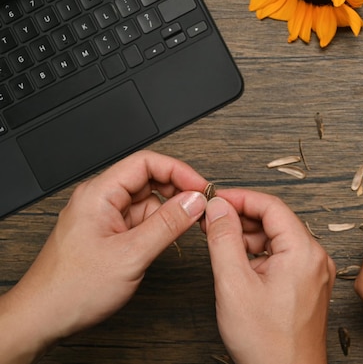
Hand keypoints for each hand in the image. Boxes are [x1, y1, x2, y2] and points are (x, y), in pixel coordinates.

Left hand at [0, 150, 207, 362]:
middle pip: (149, 180)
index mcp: (99, 194)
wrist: (44, 317)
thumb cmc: (71, 288)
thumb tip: (195, 202)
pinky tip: (165, 242)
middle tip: (200, 208)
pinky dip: (158, 228)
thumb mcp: (131, 254)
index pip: (146, 163)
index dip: (178, 171)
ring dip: (168, 213)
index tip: (200, 188)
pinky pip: (141, 221)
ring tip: (184, 230)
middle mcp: (100, 200)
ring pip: (148, 203)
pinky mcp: (109, 234)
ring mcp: (104, 217)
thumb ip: (168, 224)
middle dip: (176, 192)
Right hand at [203, 189, 334, 363]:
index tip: (215, 199)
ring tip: (219, 243)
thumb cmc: (267, 343)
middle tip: (211, 221)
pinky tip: (238, 263)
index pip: (271, 206)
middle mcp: (315, 257)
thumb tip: (218, 208)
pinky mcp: (309, 285)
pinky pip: (284, 257)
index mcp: (304, 251)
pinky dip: (259, 255)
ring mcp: (314, 272)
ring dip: (249, 237)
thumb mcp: (234, 284)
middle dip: (241, 218)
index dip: (239, 198)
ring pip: (278, 239)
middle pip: (276, 221)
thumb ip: (224, 239)